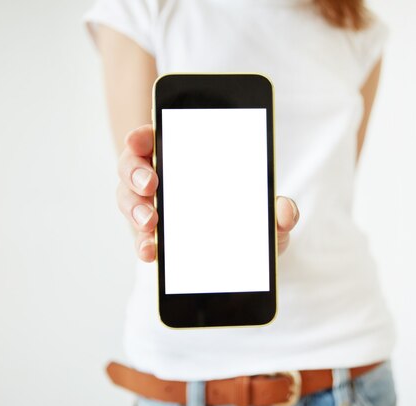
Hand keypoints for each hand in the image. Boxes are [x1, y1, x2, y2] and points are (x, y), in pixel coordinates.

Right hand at [117, 124, 299, 261]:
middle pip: (133, 167)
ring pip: (130, 201)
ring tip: (151, 223)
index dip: (144, 136)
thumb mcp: (267, 214)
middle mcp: (162, 179)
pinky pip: (141, 238)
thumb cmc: (249, 222)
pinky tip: (151, 251)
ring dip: (137, 210)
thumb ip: (280, 211)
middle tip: (151, 184)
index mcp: (185, 159)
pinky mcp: (153, 238)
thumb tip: (285, 212)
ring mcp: (153, 208)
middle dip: (136, 172)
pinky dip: (144, 244)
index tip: (142, 138)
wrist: (244, 259)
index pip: (156, 138)